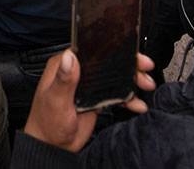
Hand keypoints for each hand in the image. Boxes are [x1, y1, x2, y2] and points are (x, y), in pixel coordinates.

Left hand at [23, 50, 155, 152]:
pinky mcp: (96, 99)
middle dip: (129, 64)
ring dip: (132, 80)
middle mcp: (78, 72)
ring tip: (146, 85)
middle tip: (145, 67)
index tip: (129, 51)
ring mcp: (88, 86)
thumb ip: (64, 80)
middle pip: (107, 62)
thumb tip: (70, 57)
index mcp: (64, 66)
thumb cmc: (47, 122)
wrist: (52, 145)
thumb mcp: (55, 100)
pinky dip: (129, 98)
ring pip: (115, 77)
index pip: (91, 49)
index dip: (112, 48)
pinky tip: (137, 104)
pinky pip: (116, 94)